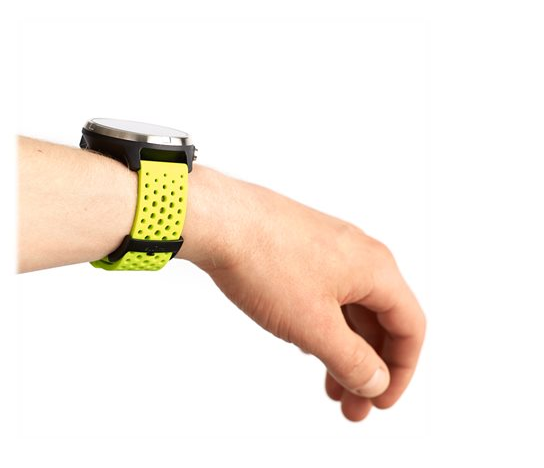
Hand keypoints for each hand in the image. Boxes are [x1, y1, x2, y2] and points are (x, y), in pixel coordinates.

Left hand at [180, 167, 425, 421]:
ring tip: (329, 387)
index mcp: (376, 269)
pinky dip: (324, 326)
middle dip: (369, 369)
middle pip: (380, 320)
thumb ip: (351, 361)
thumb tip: (375, 383)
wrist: (218, 220)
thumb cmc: (266, 264)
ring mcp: (328, 249)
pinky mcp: (301, 249)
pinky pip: (326, 294)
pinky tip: (308, 346)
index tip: (380, 403)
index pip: (410, 327)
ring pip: (350, 309)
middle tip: (352, 408)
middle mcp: (359, 254)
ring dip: (344, 351)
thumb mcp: (313, 326)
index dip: (401, 371)